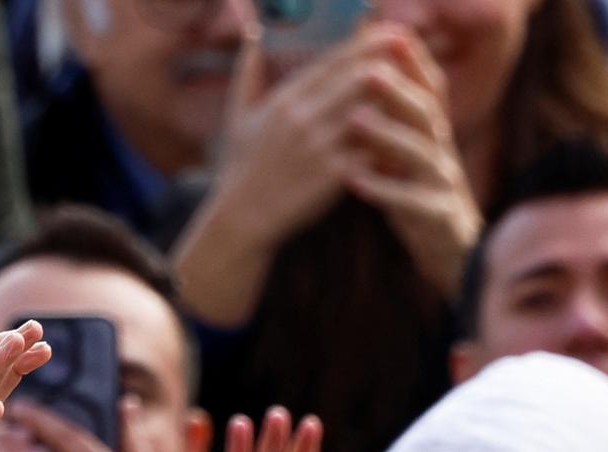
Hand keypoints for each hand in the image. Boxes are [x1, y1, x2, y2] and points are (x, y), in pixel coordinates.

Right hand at [174, 25, 446, 325]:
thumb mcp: (237, 117)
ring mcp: (320, 145)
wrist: (242, 218)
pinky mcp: (334, 173)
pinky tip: (405, 134)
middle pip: (362, 75)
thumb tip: (252, 35)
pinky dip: (392, 138)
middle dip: (392, 62)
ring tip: (414, 93)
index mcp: (285, 99)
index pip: (335, 58)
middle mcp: (303, 117)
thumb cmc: (242, 168)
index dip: (368, 41)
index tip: (391, 31)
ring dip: (397, 99)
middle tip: (412, 57)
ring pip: (375, 107)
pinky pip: (375, 146)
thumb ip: (247, 73)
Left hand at [342, 30, 480, 297]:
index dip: (410, 62)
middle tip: (367, 69)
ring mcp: (443, 183)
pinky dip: (384, 190)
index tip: (385, 34)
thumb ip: (386, 125)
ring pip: (421, 153)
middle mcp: (441, 151)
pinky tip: (354, 180)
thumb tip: (358, 84)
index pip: (425, 89)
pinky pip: (412, 202)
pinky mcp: (438, 217)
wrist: (449, 254)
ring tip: (356, 119)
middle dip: (398, 89)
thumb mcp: (401, 158)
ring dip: (388, 134)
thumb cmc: (415, 200)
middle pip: (424, 113)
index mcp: (430, 134)